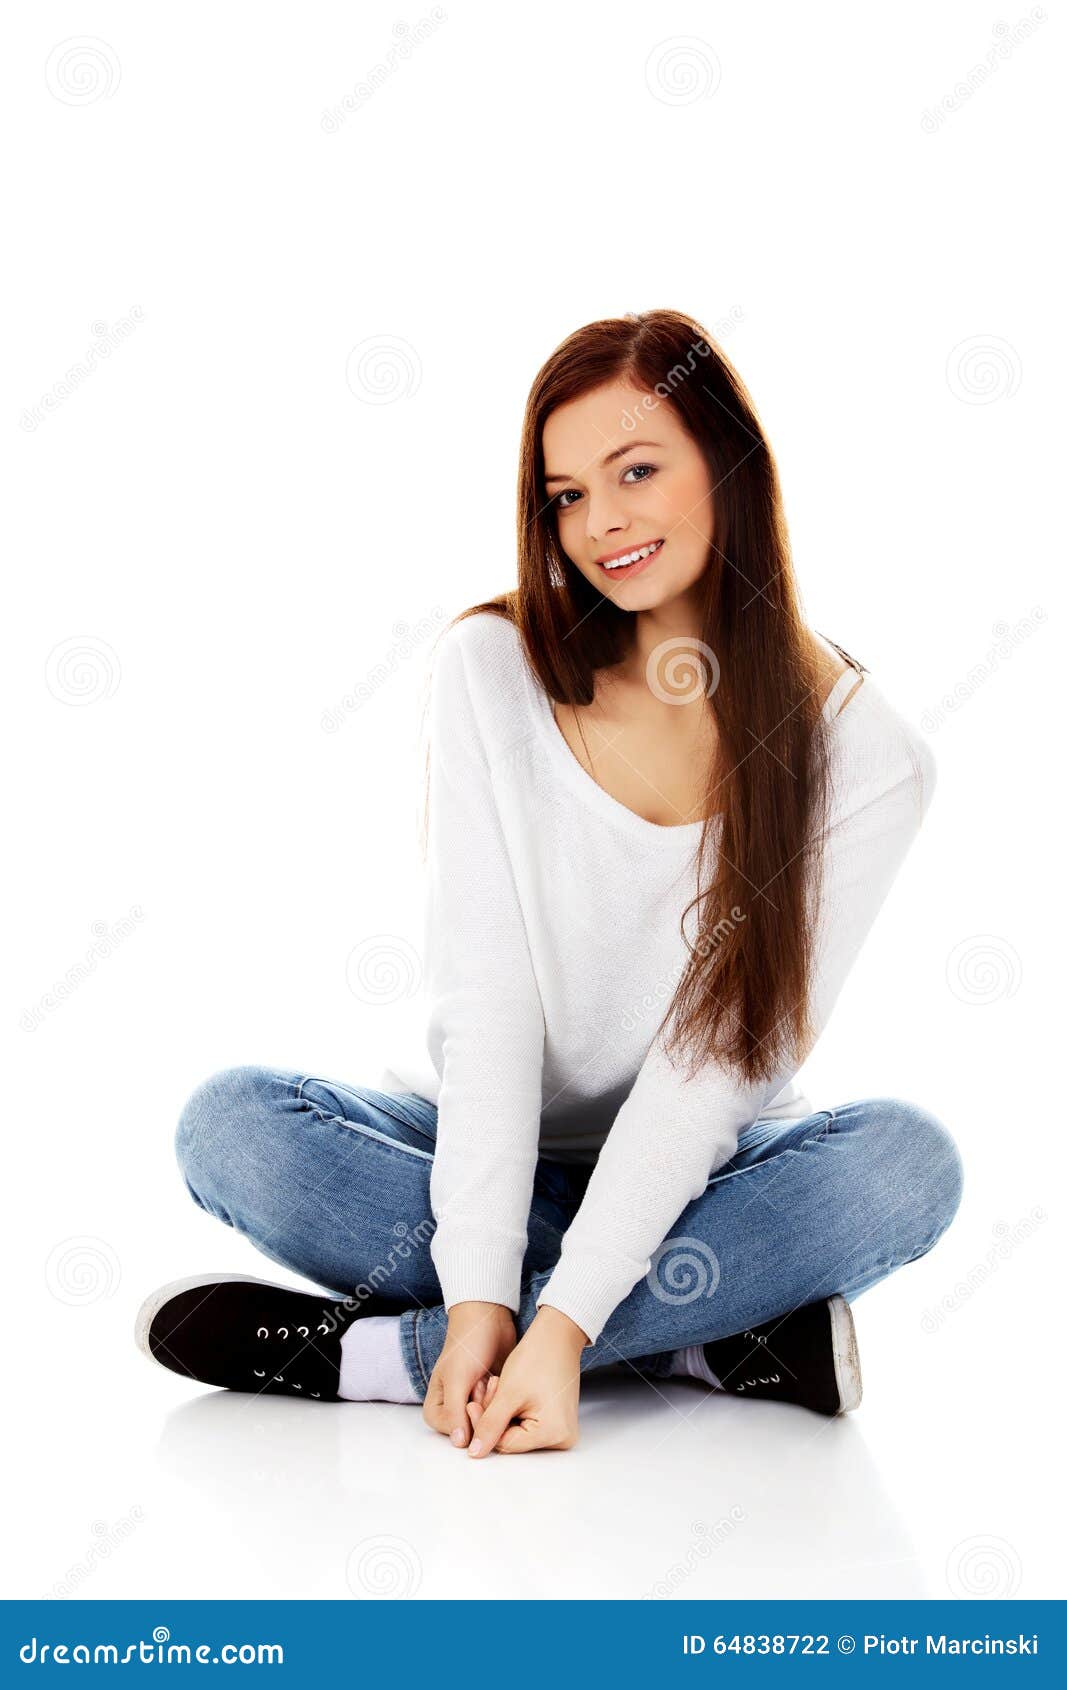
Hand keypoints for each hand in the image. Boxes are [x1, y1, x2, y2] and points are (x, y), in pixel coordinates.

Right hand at [422, 1301, 515, 1447]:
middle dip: (484, 1407)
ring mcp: (473, 1404)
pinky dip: (501, 1397)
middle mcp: (453, 1410)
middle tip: (484, 1382)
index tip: (474, 1396)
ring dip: (493, 1401)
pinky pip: (499, 1411)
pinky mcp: (491, 1398)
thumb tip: (460, 1443)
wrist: (487, 1318)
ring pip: (489, 1422)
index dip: (469, 1421)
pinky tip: (498, 1378)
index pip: (455, 1435)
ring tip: (491, 1377)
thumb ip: (455, 1412)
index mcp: (437, 1408)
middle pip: (475, 1430)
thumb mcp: (457, 1378)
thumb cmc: (466, 1344)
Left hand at [464, 1306, 588, 1456]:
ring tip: (496, 1387)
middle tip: (484, 1391)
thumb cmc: (537, 1358)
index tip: (471, 1404)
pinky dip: (514, 1411)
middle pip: (513, 1439)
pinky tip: (508, 1392)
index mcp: (553, 1433)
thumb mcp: (508, 1394)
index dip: (483, 1426)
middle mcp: (562, 1438)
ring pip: (518, 1432)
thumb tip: (476, 1453)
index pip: (505, 1444)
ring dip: (501, 1414)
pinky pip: (528, 1424)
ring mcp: (561, 1430)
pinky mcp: (556, 1421)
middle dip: (493, 1418)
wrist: (557, 1335)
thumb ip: (490, 1426)